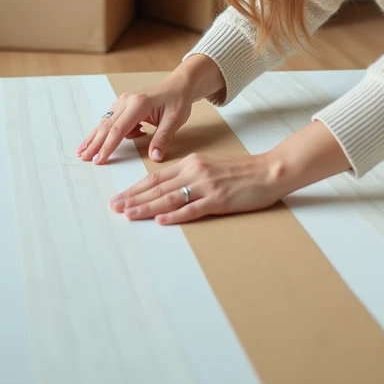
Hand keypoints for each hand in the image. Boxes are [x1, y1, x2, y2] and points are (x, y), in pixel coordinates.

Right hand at [78, 78, 191, 164]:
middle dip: (94, 143)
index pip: (119, 129)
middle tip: (83, 157)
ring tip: (83, 150)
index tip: (98, 159)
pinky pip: (112, 120)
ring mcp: (123, 101)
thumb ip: (163, 139)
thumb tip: (155, 157)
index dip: (108, 146)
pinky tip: (108, 143)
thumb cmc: (178, 100)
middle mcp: (127, 100)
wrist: (179, 84)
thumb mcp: (175, 121)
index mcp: (138, 104)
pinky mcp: (124, 104)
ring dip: (96, 137)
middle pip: (107, 125)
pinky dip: (108, 132)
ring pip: (106, 121)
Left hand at [110, 119, 352, 225]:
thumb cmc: (242, 170)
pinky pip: (192, 209)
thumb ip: (189, 174)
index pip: (156, 177)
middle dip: (133, 198)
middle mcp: (195, 172)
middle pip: (157, 188)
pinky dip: (174, 215)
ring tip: (128, 215)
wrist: (269, 171)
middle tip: (114, 208)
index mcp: (191, 163)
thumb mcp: (211, 165)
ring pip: (169, 198)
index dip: (135, 188)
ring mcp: (206, 186)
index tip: (119, 197)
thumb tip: (166, 188)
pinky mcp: (219, 200)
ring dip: (146, 207)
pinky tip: (160, 220)